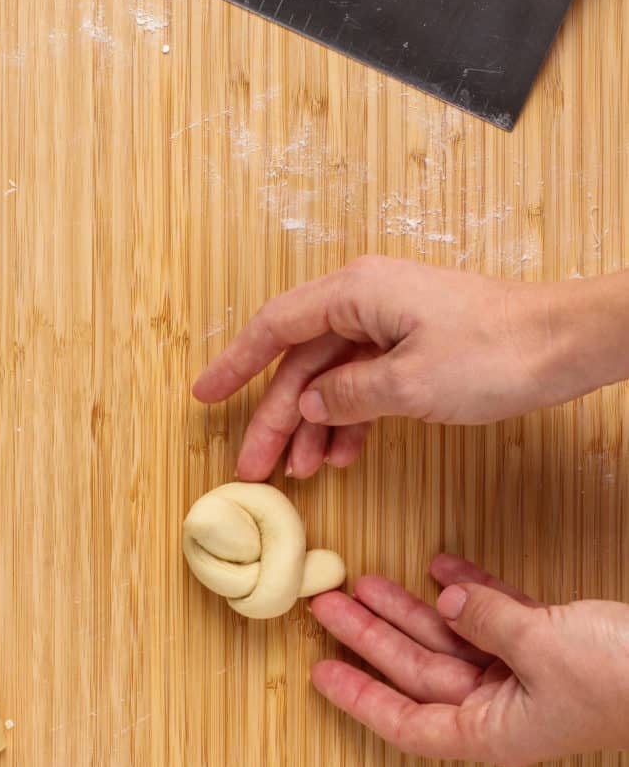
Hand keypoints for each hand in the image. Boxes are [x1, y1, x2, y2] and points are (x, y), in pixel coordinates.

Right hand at [192, 259, 620, 480]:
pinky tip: (341, 455)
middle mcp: (365, 303)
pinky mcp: (410, 350)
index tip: (205, 396)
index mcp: (356, 293)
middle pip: (301, 364)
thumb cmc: (494, 352)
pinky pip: (363, 386)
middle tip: (253, 467)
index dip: (235, 364)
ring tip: (300, 473)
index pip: (275, 327)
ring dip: (313, 426)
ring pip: (331, 380)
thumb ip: (348, 396)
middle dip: (275, 417)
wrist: (562, 346)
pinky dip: (350, 421)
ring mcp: (388, 327)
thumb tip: (305, 405)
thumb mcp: (410, 383)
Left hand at [310, 554, 628, 766]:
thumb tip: (446, 599)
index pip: (407, 720)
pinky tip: (441, 566)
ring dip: (410, 608)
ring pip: (449, 638)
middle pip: (417, 670)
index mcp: (492, 729)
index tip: (318, 675)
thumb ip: (485, 621)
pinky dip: (470, 590)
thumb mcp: (544, 647)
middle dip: (371, 636)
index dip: (359, 699)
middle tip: (327, 605)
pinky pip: (494, 617)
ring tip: (365, 580)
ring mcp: (524, 675)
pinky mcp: (549, 645)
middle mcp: (500, 708)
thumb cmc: (624, 676)